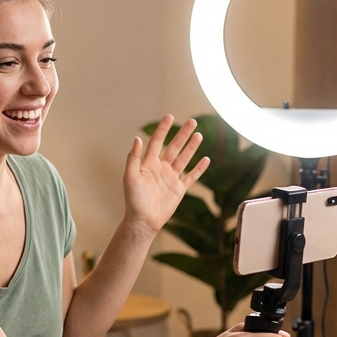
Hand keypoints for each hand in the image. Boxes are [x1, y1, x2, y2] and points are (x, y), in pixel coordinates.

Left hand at [123, 115, 208, 233]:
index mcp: (148, 164)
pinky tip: (205, 159)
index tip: (170, 116)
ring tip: (199, 135)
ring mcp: (171, 178)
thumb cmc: (133, 199)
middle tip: (192, 121)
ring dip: (191, 147)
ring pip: (184, 159)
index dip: (163, 129)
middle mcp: (161, 168)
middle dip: (182, 134)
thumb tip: (137, 138)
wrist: (143, 220)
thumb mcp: (130, 176)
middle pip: (174, 147)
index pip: (157, 142)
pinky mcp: (179, 189)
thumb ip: (134, 157)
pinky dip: (199, 168)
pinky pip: (191, 176)